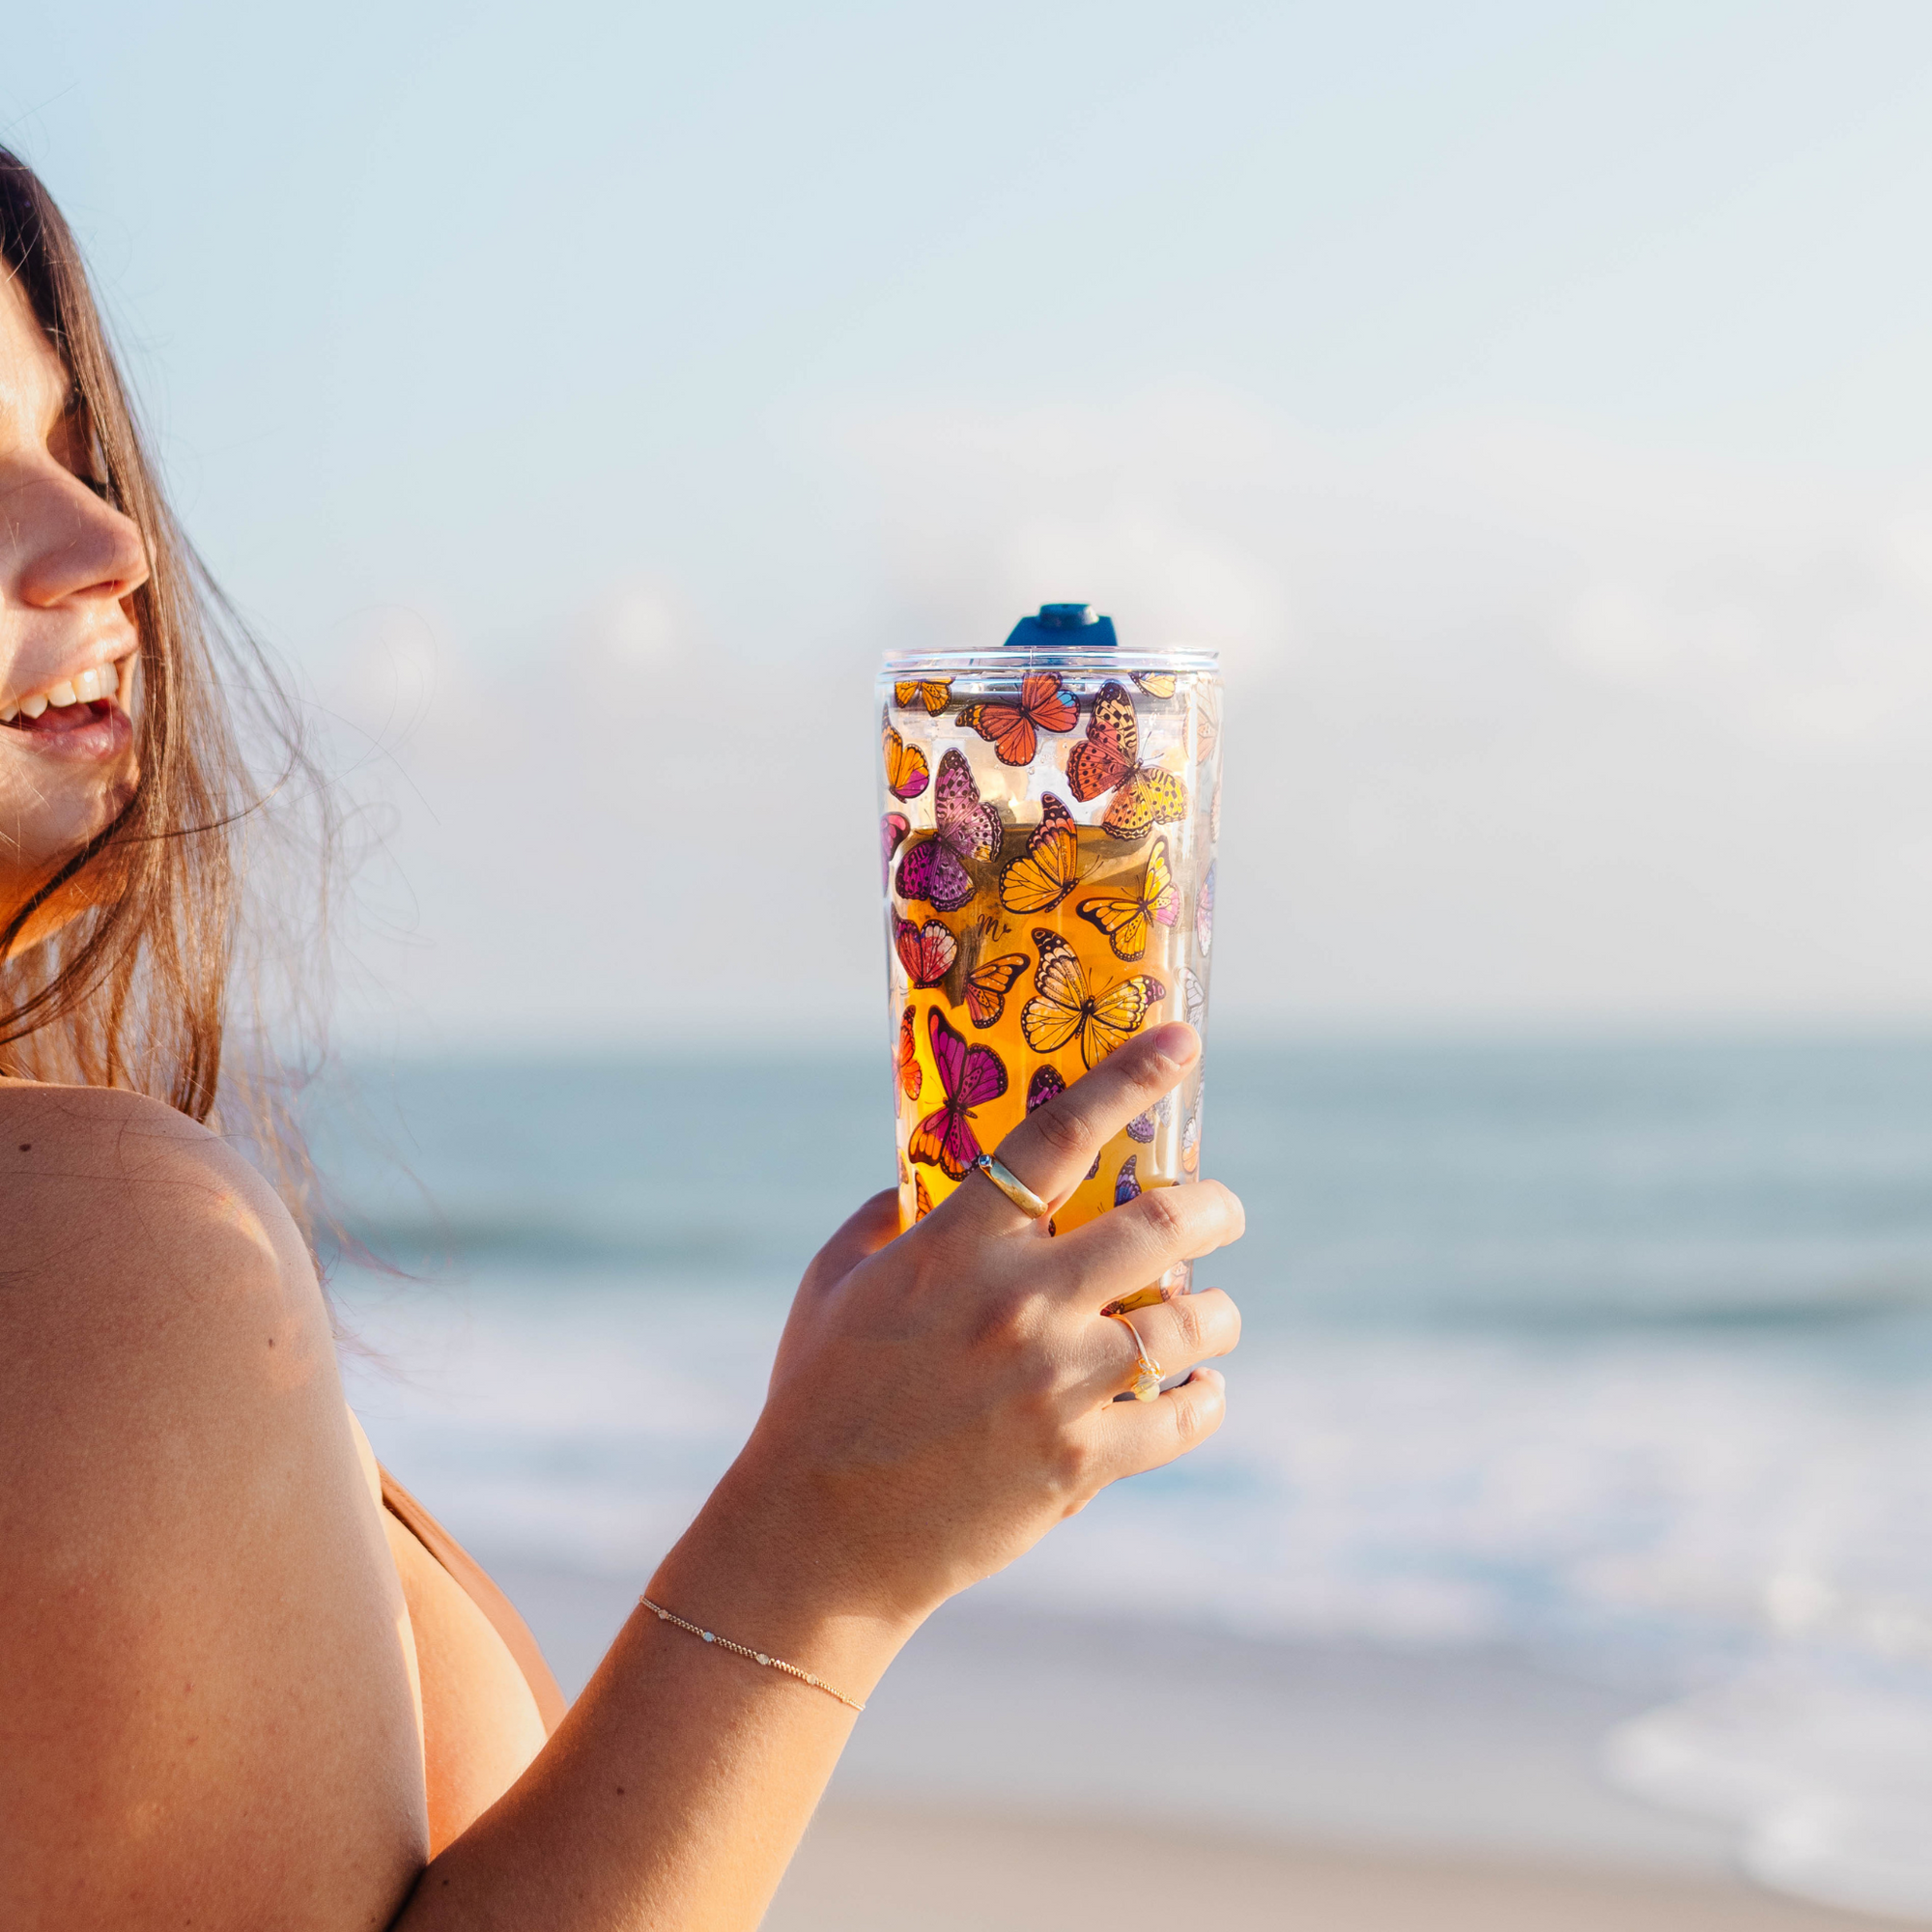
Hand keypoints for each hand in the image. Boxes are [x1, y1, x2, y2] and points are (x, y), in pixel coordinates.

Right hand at [712, 1021, 1243, 1633]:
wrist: (817, 1537)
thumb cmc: (818, 1400)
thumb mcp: (834, 1283)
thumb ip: (888, 1219)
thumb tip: (927, 1178)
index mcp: (954, 1245)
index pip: (1059, 1133)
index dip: (1130, 1076)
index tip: (1183, 1039)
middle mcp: (1017, 1302)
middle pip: (1162, 1222)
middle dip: (1216, 1206)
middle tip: (1224, 1210)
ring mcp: (1055, 1385)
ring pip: (1191, 1323)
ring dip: (1217, 1313)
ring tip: (1213, 1314)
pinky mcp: (1078, 1463)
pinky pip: (1181, 1417)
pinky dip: (1205, 1400)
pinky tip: (1202, 1392)